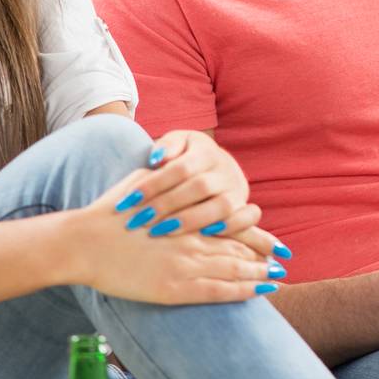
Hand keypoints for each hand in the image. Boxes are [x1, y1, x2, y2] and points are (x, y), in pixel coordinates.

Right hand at [69, 158, 279, 304]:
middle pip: (238, 245)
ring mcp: (188, 264)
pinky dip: (244, 291)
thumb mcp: (142, 184)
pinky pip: (220, 291)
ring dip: (259, 273)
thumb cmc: (111, 211)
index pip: (229, 222)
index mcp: (187, 215)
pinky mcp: (176, 288)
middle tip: (284, 259)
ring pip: (235, 268)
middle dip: (262, 253)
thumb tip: (166, 164)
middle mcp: (194, 238)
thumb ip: (162, 180)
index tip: (270, 238)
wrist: (85, 240)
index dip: (252, 231)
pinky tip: (260, 292)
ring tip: (278, 277)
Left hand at [137, 129, 269, 241]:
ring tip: (161, 231)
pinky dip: (231, 227)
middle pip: (199, 187)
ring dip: (191, 220)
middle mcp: (226, 169)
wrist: (216, 166)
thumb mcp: (177, 143)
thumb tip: (157, 159)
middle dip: (167, 205)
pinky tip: (204, 234)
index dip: (154, 184)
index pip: (180, 168)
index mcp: (206, 151)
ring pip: (222, 205)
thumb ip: (166, 146)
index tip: (130, 200)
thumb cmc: (187, 157)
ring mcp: (238, 189)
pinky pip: (249, 217)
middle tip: (139, 220)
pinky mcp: (246, 206)